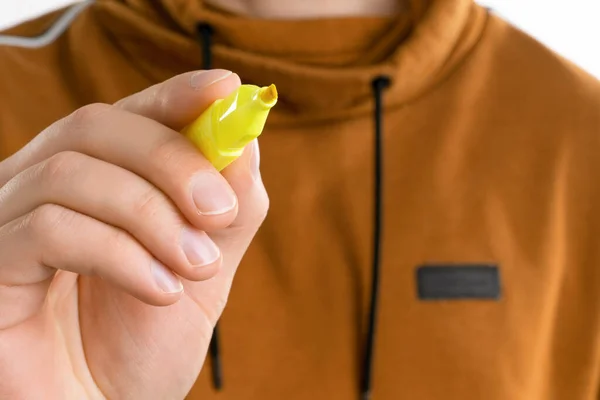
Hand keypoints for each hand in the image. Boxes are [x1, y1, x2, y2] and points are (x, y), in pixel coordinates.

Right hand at [0, 69, 268, 398]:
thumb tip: (243, 141)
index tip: (225, 89)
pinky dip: (121, 254)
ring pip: (73, 173)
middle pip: (96, 127)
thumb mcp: (205, 264)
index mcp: (94, 180)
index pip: (128, 115)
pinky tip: (160, 292)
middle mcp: (39, 188)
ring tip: (196, 268)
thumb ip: (228, 204)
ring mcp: (5, 222)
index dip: (175, 95)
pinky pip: (50, 228)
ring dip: (152, 217)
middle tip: (220, 210)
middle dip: (172, 162)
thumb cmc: (148, 343)